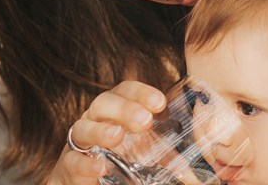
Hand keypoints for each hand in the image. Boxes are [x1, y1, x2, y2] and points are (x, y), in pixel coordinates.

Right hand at [46, 80, 165, 184]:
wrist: (87, 183)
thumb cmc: (120, 160)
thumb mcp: (145, 151)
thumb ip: (166, 150)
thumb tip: (199, 160)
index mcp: (114, 110)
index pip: (125, 91)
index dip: (141, 93)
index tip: (160, 103)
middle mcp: (94, 119)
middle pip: (104, 103)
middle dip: (124, 109)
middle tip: (145, 121)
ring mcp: (79, 142)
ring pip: (83, 127)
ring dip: (101, 131)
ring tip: (118, 136)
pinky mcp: (68, 166)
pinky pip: (73, 160)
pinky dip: (85, 163)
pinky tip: (100, 167)